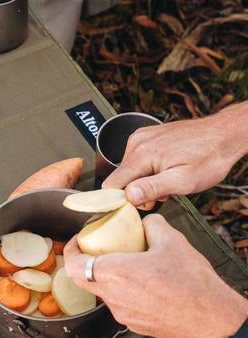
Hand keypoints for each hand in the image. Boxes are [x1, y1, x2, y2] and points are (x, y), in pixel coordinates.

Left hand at [63, 214, 247, 337]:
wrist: (213, 320)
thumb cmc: (194, 285)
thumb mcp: (173, 241)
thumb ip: (153, 225)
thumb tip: (146, 221)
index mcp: (116, 274)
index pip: (73, 266)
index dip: (70, 252)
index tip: (77, 242)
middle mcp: (114, 297)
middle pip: (82, 280)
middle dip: (84, 263)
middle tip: (96, 250)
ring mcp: (122, 314)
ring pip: (102, 292)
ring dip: (106, 277)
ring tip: (125, 265)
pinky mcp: (133, 324)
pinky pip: (119, 304)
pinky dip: (122, 292)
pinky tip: (142, 284)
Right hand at [103, 102, 247, 208]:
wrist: (225, 135)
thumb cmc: (210, 157)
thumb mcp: (183, 181)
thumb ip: (153, 188)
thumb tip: (129, 195)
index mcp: (142, 154)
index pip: (111, 184)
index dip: (123, 199)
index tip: (142, 202)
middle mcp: (137, 142)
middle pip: (121, 178)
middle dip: (138, 191)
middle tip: (163, 191)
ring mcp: (141, 137)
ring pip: (129, 170)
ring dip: (145, 180)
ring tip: (168, 178)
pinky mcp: (147, 136)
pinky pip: (137, 160)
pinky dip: (149, 169)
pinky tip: (166, 168)